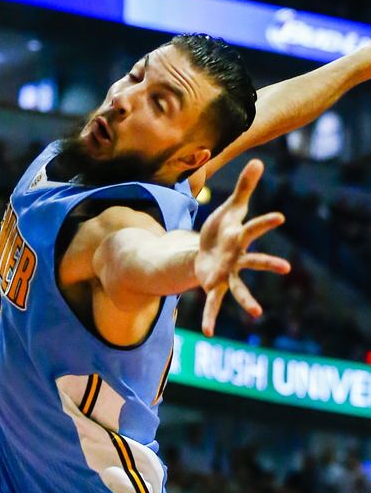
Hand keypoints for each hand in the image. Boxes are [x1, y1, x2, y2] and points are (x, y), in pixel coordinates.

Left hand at [194, 160, 290, 336]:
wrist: (206, 250)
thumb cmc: (222, 229)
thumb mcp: (229, 207)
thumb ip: (243, 187)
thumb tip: (258, 159)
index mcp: (239, 238)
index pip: (254, 227)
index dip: (265, 222)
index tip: (280, 217)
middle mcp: (237, 258)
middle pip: (254, 260)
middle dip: (268, 263)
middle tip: (286, 268)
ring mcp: (227, 274)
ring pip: (239, 287)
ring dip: (246, 299)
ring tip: (256, 312)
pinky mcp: (213, 285)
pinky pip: (212, 303)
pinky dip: (210, 317)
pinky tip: (206, 332)